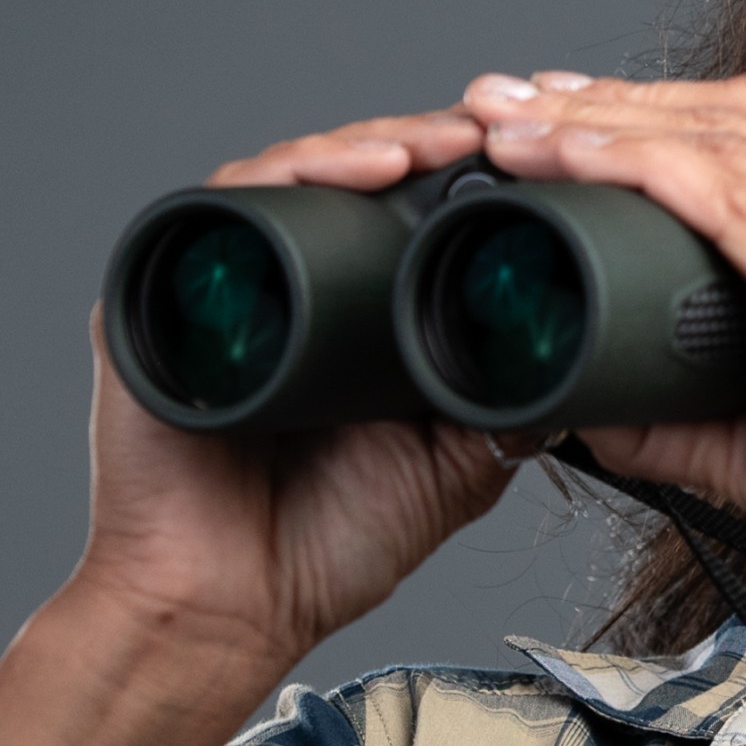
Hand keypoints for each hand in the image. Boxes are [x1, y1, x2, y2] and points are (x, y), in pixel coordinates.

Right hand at [69, 107, 529, 684]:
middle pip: (355, 174)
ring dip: (377, 144)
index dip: (467, 179)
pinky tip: (362, 168)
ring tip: (444, 144)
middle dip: (431, 144)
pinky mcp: (157, 289)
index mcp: (348, 313)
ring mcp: (220, 279)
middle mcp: (281, 283)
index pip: (407, 213)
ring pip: (299, 171)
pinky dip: (297, 172)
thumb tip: (588, 355)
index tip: (536, 165)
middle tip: (499, 136)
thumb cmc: (323, 546)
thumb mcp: (454, 466)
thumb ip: (509, 408)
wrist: (228, 608)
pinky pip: (229, 202)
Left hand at [461, 70, 745, 713]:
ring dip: (605, 126)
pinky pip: (744, 212)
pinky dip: (650, 176)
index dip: (648, 117)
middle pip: (730, 118)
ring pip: (726, 146)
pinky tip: (579, 166)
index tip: (552, 120)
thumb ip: (691, 423)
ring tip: (509, 127)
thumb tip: (593, 411)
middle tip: (499, 100)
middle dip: (604, 102)